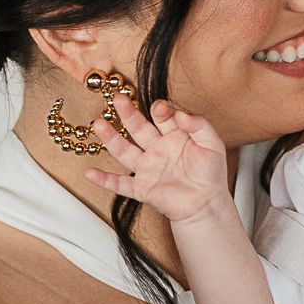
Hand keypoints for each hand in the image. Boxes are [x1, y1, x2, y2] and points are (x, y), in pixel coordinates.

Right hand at [84, 95, 229, 224]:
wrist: (207, 204)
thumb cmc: (211, 174)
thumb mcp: (213, 144)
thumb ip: (200, 125)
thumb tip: (181, 113)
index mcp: (173, 135)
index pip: (162, 117)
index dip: (161, 111)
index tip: (159, 107)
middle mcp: (156, 148)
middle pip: (139, 128)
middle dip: (129, 114)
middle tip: (119, 99)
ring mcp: (147, 168)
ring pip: (125, 151)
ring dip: (111, 139)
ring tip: (99, 124)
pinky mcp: (142, 188)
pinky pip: (120, 184)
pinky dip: (104, 180)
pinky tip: (90, 173)